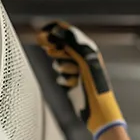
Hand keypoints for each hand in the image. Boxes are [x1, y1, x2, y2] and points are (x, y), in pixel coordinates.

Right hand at [36, 21, 125, 139]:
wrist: (98, 110)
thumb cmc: (96, 87)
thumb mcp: (84, 60)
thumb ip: (72, 44)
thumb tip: (58, 30)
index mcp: (88, 49)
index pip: (68, 33)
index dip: (54, 31)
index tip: (41, 34)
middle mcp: (83, 57)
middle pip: (61, 45)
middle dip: (56, 49)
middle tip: (50, 51)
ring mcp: (77, 70)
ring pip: (59, 60)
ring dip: (62, 66)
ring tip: (73, 74)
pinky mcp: (72, 82)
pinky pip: (60, 75)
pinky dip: (64, 78)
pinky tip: (72, 84)